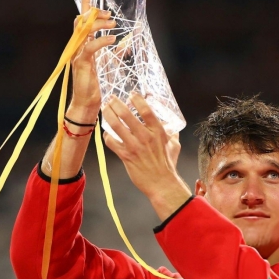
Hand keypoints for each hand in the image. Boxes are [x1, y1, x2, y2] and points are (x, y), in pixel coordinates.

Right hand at [69, 0, 115, 116]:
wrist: (87, 104)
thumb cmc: (96, 86)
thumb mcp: (108, 65)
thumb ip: (113, 52)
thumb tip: (125, 42)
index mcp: (83, 45)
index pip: (82, 21)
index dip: (86, 5)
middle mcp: (78, 47)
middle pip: (81, 21)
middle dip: (94, 13)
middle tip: (110, 15)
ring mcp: (78, 54)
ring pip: (83, 30)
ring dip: (98, 24)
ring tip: (113, 24)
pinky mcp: (81, 63)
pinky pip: (90, 47)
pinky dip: (101, 40)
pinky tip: (112, 39)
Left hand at [103, 93, 191, 220]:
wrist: (162, 184)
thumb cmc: (167, 165)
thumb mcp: (174, 145)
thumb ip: (171, 134)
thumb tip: (171, 126)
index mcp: (158, 132)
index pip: (146, 110)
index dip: (137, 99)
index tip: (131, 95)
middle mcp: (145, 137)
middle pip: (127, 114)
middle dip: (116, 104)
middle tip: (111, 99)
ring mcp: (134, 146)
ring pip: (116, 126)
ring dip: (108, 115)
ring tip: (105, 109)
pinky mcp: (126, 156)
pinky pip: (111, 142)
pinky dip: (107, 135)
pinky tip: (106, 132)